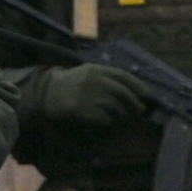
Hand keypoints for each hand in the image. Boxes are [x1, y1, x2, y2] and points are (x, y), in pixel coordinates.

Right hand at [27, 62, 153, 130]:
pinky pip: (102, 117)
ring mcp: (85, 95)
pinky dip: (108, 120)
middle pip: (121, 92)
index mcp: (96, 69)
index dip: (137, 85)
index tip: (146, 94)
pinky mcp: (79, 109)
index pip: (122, 75)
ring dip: (122, 113)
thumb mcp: (87, 73)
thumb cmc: (71, 83)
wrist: (46, 93)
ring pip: (113, 105)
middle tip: (139, 109)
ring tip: (124, 116)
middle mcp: (92, 80)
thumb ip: (106, 76)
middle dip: (133, 102)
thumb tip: (132, 89)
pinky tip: (107, 120)